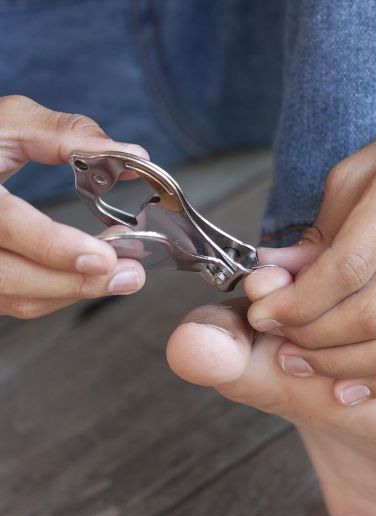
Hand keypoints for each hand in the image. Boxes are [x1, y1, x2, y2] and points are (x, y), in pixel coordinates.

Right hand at [0, 95, 147, 318]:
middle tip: (132, 275)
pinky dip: (56, 292)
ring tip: (122, 276)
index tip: (106, 257)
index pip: (7, 227)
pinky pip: (15, 301)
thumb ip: (65, 135)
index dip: (57, 247)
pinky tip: (86, 277)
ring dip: (74, 292)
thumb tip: (132, 153)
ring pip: (17, 298)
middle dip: (80, 282)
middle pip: (15, 278)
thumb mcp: (7, 122)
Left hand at [247, 60, 375, 401]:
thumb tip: (270, 278)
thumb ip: (318, 231)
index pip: (346, 267)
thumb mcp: (361, 169)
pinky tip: (347, 384)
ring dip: (343, 367)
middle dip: (313, 339)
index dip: (297, 303)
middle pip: (373, 314)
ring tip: (304, 362)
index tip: (263, 314)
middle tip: (280, 342)